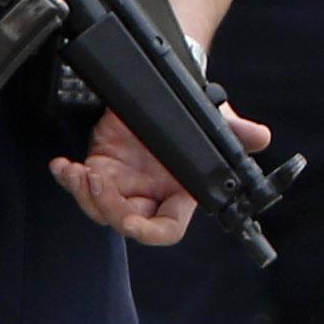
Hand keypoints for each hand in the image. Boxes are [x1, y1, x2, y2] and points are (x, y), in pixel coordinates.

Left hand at [52, 104, 274, 245]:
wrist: (166, 92)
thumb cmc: (195, 116)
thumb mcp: (216, 122)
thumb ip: (236, 132)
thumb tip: (260, 136)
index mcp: (180, 195)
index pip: (166, 228)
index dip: (149, 232)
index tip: (132, 224)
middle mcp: (150, 196)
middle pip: (125, 221)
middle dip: (108, 207)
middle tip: (99, 182)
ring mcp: (123, 184)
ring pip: (98, 207)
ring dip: (85, 194)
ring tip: (80, 172)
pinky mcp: (101, 166)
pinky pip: (80, 183)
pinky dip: (67, 178)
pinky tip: (63, 166)